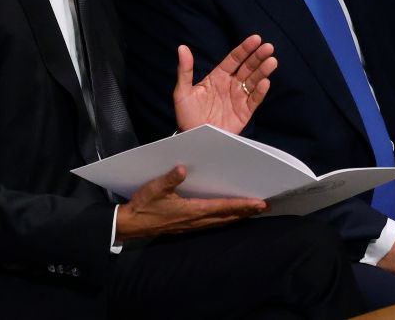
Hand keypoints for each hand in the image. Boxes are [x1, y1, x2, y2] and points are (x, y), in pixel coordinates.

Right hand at [115, 165, 266, 240]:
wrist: (131, 225)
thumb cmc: (143, 206)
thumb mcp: (154, 188)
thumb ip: (169, 179)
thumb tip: (182, 168)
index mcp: (192, 210)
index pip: (223, 207)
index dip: (242, 205)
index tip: (259, 203)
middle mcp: (196, 220)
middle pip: (227, 216)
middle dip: (246, 212)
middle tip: (264, 207)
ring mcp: (192, 226)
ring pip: (221, 222)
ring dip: (237, 216)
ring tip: (251, 211)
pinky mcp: (187, 227)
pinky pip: (212, 224)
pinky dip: (225, 219)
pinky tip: (228, 217)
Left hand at [173, 35, 276, 133]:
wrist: (194, 138)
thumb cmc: (187, 115)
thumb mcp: (182, 92)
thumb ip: (185, 70)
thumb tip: (182, 48)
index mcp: (218, 77)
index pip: (234, 59)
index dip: (245, 49)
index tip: (256, 39)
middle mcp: (231, 85)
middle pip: (248, 67)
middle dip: (258, 57)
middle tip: (268, 48)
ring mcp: (239, 98)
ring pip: (254, 81)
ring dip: (263, 71)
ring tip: (271, 62)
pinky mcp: (244, 112)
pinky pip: (254, 99)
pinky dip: (260, 91)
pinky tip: (264, 82)